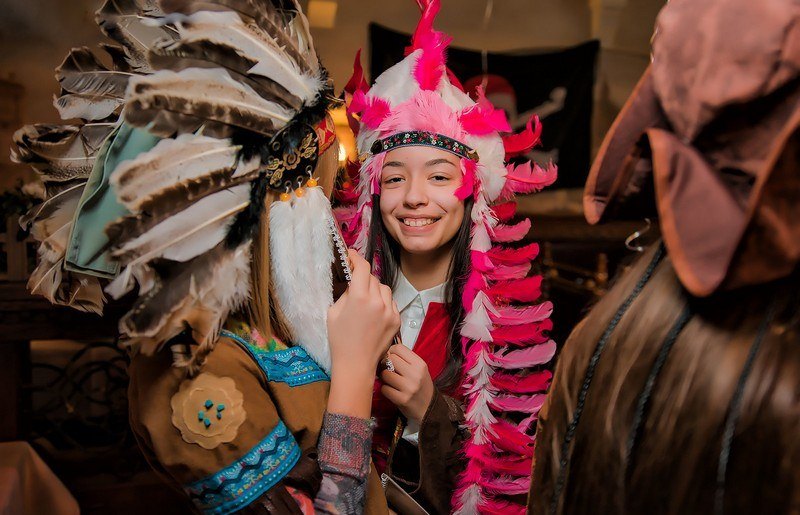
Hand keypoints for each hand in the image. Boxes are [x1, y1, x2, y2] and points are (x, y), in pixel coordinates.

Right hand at [326, 250, 399, 418]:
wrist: (356, 364)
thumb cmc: (339, 339)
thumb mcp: (334, 312)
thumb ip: (345, 293)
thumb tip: (352, 281)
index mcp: (359, 297)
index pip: (362, 266)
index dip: (356, 257)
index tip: (351, 255)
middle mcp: (377, 300)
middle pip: (372, 277)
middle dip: (363, 276)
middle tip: (354, 282)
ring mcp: (390, 310)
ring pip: (383, 288)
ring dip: (374, 288)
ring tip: (365, 299)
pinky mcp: (397, 319)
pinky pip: (390, 301)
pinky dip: (383, 301)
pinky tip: (374, 311)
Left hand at [379, 344, 434, 421]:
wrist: (428, 408)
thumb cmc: (420, 386)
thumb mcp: (419, 370)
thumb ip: (405, 360)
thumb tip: (384, 352)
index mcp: (420, 364)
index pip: (398, 348)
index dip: (391, 352)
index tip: (392, 358)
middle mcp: (416, 374)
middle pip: (390, 359)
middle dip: (386, 364)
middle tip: (390, 370)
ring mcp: (409, 387)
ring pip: (385, 374)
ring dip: (385, 378)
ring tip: (391, 382)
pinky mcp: (402, 399)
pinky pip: (384, 389)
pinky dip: (386, 390)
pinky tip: (392, 391)